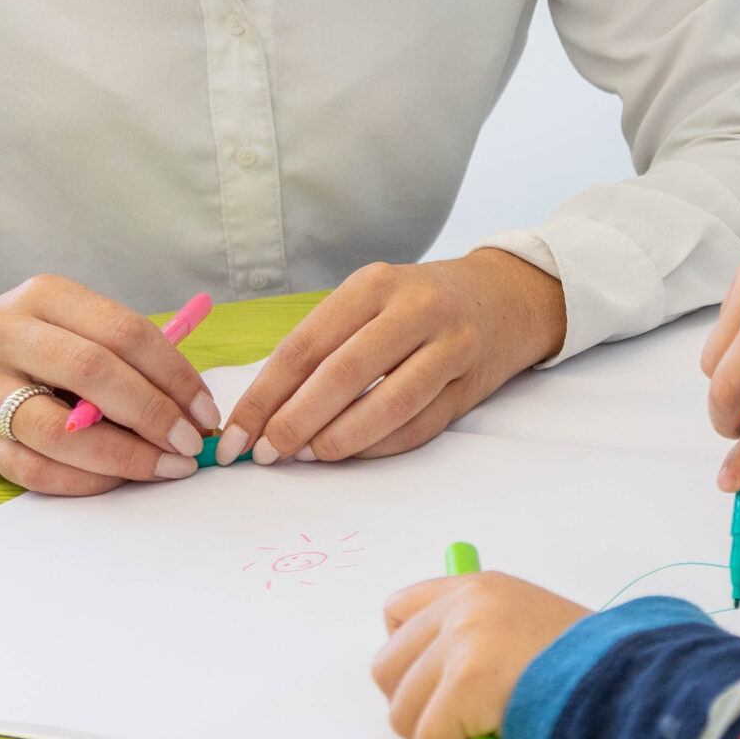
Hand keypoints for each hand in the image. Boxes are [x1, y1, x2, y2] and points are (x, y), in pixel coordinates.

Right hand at [0, 276, 219, 494]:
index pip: (124, 332)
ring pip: (59, 430)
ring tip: (164, 466)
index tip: (205, 409)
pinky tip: (118, 479)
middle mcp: (5, 333)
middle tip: (191, 443)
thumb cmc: (28, 343)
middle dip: (154, 413)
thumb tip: (192, 404)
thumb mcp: (68, 322)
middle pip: (93, 373)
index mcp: (44, 295)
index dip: (174, 375)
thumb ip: (121, 353)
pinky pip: (33, 469)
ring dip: (123, 455)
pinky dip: (84, 479)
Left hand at [215, 249, 566, 466]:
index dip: (265, 395)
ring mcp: (450, 346)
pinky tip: (350, 454)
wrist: (502, 297)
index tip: (237, 434)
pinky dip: (377, 448)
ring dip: (339, 440)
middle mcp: (416, 309)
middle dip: (295, 422)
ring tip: (309, 455)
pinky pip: (417, 427)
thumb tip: (263, 412)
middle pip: (344, 374)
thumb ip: (322, 346)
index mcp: (375, 283)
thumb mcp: (370, 300)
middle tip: (267, 454)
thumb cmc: (416, 303)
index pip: (305, 345)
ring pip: (387, 405)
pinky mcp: (470, 385)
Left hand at [374, 573, 587, 738]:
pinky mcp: (464, 684)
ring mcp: (463, 642)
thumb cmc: (584, 669)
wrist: (624, 683)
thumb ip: (478, 638)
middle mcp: (465, 605)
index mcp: (479, 589)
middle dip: (415, 706)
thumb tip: (427, 677)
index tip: (432, 685)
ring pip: (403, 714)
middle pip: (386, 668)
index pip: (398, 611)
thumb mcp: (526, 629)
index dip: (408, 659)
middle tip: (457, 725)